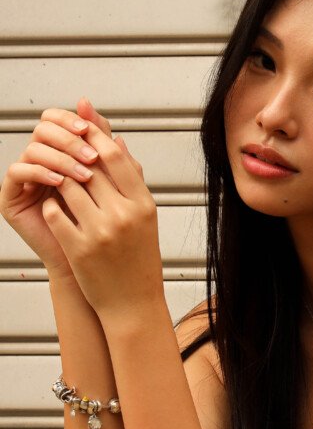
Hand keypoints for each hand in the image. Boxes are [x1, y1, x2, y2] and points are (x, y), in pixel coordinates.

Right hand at [0, 98, 114, 284]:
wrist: (93, 264)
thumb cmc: (104, 226)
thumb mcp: (112, 184)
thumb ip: (108, 152)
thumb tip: (100, 115)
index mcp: (63, 153)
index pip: (60, 120)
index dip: (73, 120)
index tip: (91, 130)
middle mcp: (42, 161)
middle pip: (45, 129)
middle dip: (70, 139)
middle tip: (91, 156)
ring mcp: (26, 178)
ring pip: (34, 148)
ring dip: (60, 157)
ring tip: (83, 174)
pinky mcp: (11, 196)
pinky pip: (17, 171)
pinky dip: (40, 172)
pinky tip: (60, 182)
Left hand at [41, 113, 164, 323]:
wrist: (132, 303)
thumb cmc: (138, 259)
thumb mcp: (144, 217)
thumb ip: (130, 180)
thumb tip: (116, 141)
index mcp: (143, 204)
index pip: (114, 157)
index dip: (95, 137)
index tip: (81, 126)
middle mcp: (123, 215)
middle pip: (90, 168)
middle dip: (73, 154)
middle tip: (62, 146)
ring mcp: (100, 232)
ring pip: (68, 187)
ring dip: (60, 180)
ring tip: (58, 180)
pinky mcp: (78, 248)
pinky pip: (55, 213)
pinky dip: (52, 206)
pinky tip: (56, 208)